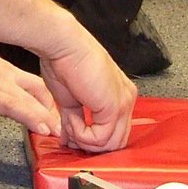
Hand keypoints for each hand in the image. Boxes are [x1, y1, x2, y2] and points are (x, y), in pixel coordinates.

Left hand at [0, 36, 61, 158]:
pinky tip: (46, 106)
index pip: (11, 103)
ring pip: (35, 85)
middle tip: (59, 133)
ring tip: (56, 122)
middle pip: (29, 96)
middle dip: (47, 116)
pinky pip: (31, 78)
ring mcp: (5, 69)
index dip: (30, 116)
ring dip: (48, 104)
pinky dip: (43, 93)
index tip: (44, 129)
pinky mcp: (9, 65)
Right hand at [38, 36, 136, 152]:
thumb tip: (69, 138)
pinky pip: (101, 138)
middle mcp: (126, 98)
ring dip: (86, 141)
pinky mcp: (114, 107)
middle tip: (71, 136)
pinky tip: (73, 120)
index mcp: (118, 93)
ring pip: (112, 144)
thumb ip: (74, 119)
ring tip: (70, 125)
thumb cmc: (62, 60)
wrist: (62, 44)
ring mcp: (123, 103)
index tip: (73, 137)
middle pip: (116, 140)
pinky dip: (82, 135)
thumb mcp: (70, 98)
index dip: (93, 139)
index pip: (115, 130)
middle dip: (90, 144)